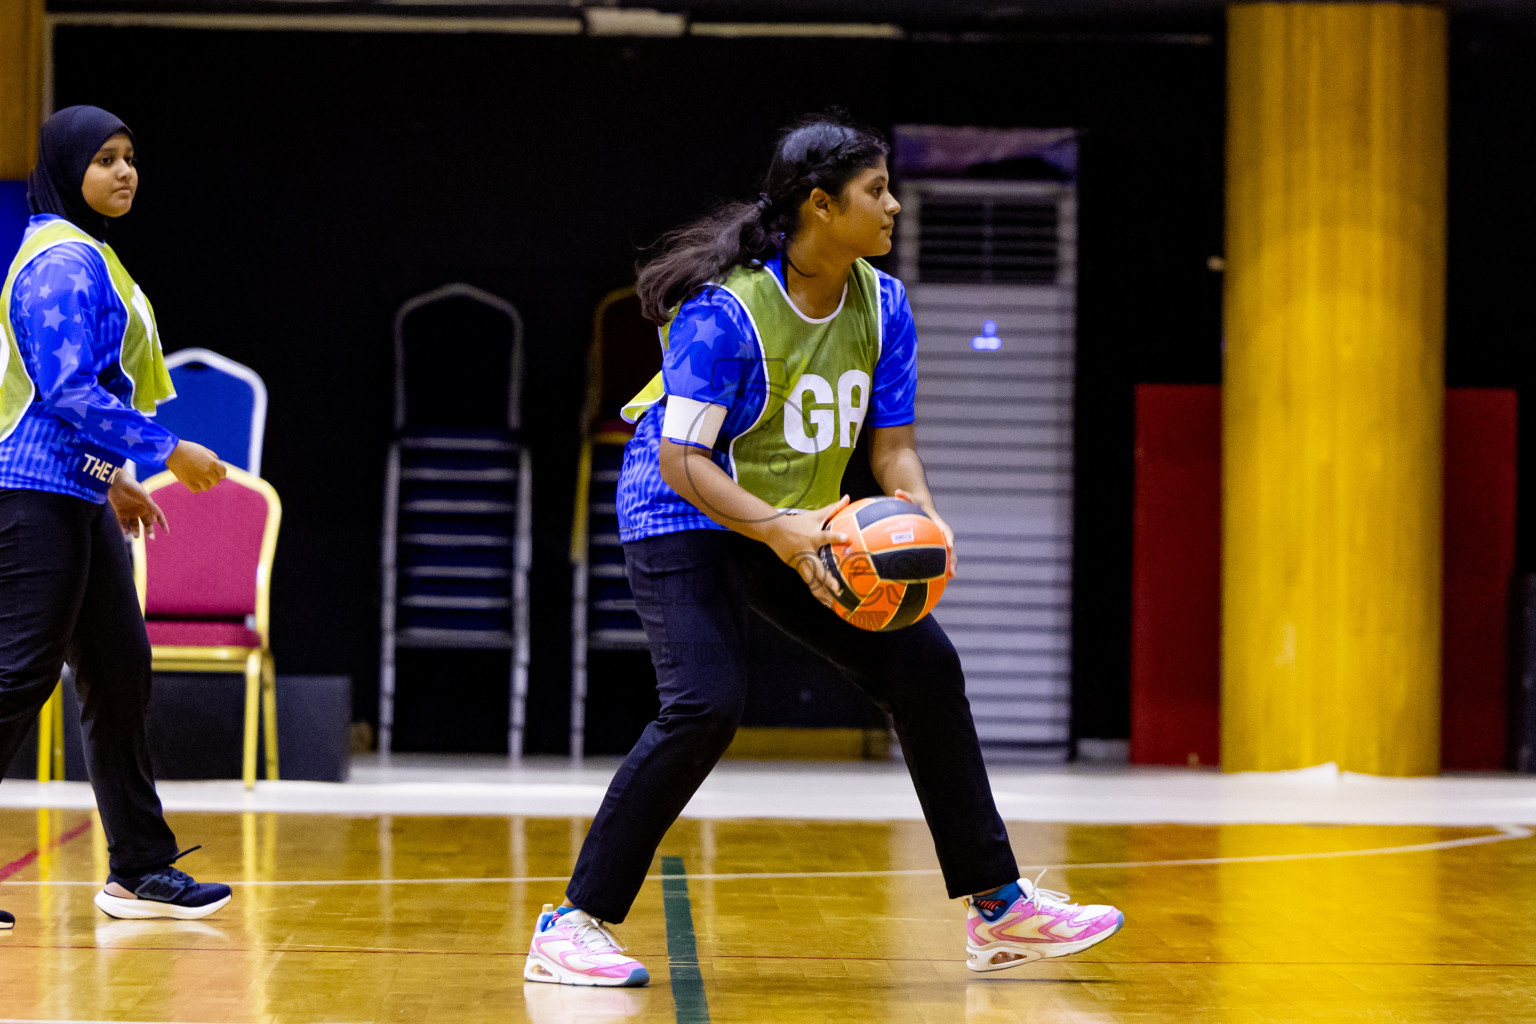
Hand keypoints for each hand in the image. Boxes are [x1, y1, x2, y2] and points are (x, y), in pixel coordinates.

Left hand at [107, 475, 167, 538]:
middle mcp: (140, 510)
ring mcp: (130, 512)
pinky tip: (126, 533)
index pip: (158, 516)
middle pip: (147, 523)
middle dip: (150, 531)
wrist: (116, 481)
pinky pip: (123, 523)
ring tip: (136, 536)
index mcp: (148, 505)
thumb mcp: (144, 497)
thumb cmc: (132, 487)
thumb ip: (150, 507)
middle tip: (152, 538)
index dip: (163, 524)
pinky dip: (124, 529)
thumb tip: (155, 520)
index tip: (167, 532)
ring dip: (136, 532)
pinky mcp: (120, 512)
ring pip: (134, 526)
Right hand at [165, 440, 225, 492]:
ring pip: (207, 487)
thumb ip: (213, 459)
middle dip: (211, 479)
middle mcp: (208, 472)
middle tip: (203, 475)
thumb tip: (219, 468)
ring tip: (196, 478)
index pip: (223, 473)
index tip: (215, 473)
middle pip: (215, 481)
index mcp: (213, 463)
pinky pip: (196, 490)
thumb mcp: (204, 451)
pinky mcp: (189, 483)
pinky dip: (195, 487)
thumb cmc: (189, 449)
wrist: (172, 451)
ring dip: (203, 484)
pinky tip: (191, 481)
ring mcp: (199, 478)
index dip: (220, 473)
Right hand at [765, 495, 850, 609]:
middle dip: (827, 579)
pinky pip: (809, 583)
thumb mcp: (815, 515)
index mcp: (813, 537)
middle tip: (838, 588)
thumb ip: (833, 508)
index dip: (836, 537)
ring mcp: (801, 562)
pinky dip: (817, 593)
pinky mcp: (797, 569)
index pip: (826, 536)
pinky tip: (825, 604)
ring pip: (812, 580)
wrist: (773, 531)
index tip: (847, 539)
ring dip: (821, 592)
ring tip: (832, 604)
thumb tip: (848, 497)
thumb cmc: (798, 522)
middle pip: (817, 567)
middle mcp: (807, 552)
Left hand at [894, 488, 955, 577]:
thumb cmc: (915, 503)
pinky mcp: (933, 546)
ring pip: (946, 555)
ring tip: (950, 577)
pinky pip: (937, 558)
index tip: (950, 545)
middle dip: (952, 559)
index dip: (948, 537)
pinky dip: (938, 567)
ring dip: (949, 565)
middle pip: (950, 547)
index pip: (945, 530)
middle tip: (952, 571)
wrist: (921, 505)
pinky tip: (936, 579)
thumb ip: (906, 496)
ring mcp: (938, 541)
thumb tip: (897, 492)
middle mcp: (940, 533)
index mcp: (937, 522)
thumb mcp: (911, 498)